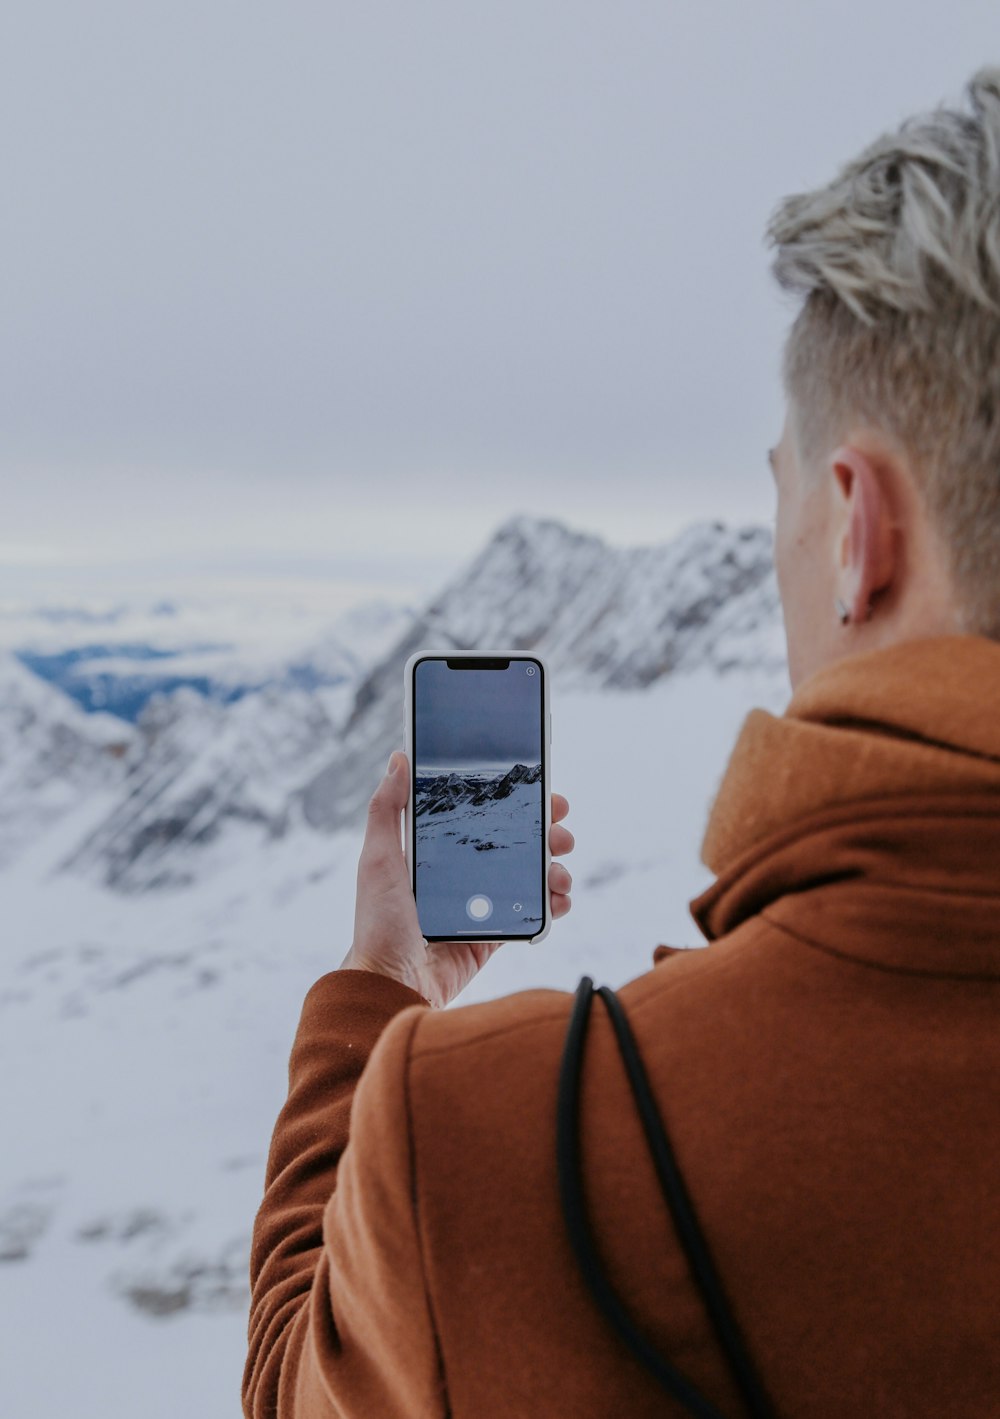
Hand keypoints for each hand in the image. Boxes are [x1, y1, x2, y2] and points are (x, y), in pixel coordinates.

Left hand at [340, 750, 573, 1008]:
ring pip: (530, 877)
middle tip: (561, 833)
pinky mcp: (493, 933)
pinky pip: (530, 915)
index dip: (514, 801)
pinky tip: (558, 900)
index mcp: (437, 851)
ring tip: (560, 872)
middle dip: (545, 834)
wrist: (392, 983)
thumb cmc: (380, 922)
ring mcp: (480, 903)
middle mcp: (461, 873)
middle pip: (514, 843)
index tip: (542, 791)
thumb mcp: (379, 859)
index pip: (482, 814)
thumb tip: (398, 758)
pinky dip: (551, 905)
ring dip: (554, 869)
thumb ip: (387, 810)